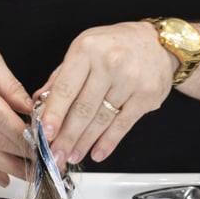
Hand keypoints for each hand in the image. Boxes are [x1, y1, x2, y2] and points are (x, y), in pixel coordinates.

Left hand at [36, 22, 175, 168]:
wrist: (159, 43)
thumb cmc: (117, 45)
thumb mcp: (84, 48)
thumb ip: (61, 75)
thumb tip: (40, 101)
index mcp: (87, 49)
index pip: (66, 88)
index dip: (54, 114)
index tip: (46, 133)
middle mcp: (109, 63)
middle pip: (83, 108)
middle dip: (67, 136)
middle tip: (56, 155)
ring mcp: (130, 80)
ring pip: (102, 119)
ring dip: (85, 142)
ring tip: (72, 155)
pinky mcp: (146, 96)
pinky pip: (123, 124)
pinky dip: (108, 142)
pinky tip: (97, 152)